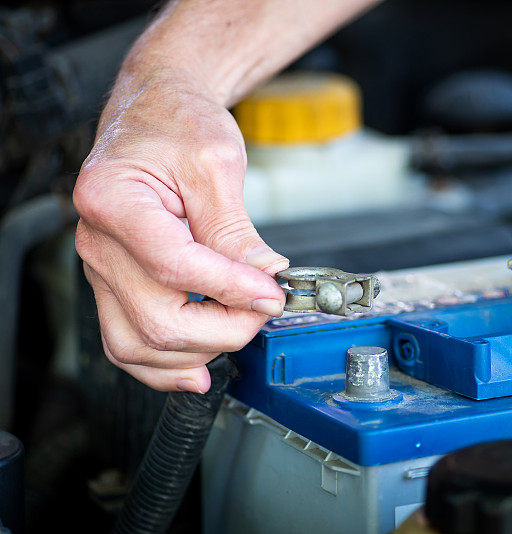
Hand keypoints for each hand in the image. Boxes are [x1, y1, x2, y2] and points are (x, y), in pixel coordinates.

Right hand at [74, 68, 287, 392]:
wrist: (156, 112)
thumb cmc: (178, 124)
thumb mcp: (217, 165)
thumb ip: (236, 231)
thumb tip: (264, 282)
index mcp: (113, 201)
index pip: (176, 267)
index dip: (230, 289)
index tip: (272, 294)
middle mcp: (97, 241)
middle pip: (155, 319)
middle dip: (223, 329)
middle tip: (265, 310)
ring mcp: (102, 267)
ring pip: (135, 344)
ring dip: (196, 354)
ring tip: (240, 332)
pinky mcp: (115, 282)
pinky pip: (126, 340)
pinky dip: (162, 365)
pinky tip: (199, 369)